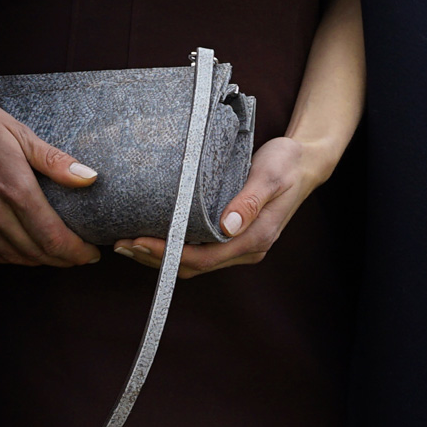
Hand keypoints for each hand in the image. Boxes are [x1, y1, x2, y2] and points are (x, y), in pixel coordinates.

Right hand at [0, 100, 100, 265]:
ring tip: (58, 254)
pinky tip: (25, 248)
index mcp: (14, 187)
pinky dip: (12, 256)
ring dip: (40, 260)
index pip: (53, 236)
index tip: (92, 253)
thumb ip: (55, 161)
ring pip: (14, 257)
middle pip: (37, 252)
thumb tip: (90, 178)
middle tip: (80, 256)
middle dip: (64, 260)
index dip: (77, 252)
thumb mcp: (20, 134)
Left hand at [112, 135, 333, 278]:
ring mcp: (240, 245)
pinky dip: (172, 246)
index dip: (169, 253)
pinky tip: (152, 235)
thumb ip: (250, 200)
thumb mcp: (271, 175)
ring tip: (127, 243)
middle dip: (156, 259)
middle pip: (194, 265)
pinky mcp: (233, 236)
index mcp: (255, 238)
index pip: (204, 257)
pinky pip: (199, 250)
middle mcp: (246, 248)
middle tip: (121, 244)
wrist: (306, 162)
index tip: (138, 241)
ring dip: (160, 256)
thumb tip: (226, 227)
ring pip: (194, 261)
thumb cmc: (288, 164)